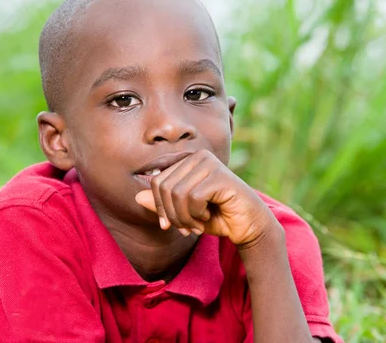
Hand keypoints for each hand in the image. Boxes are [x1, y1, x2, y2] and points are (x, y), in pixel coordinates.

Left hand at [135, 150, 278, 245]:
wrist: (248, 226)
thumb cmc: (217, 217)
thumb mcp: (183, 213)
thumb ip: (162, 205)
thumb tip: (137, 197)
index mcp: (187, 161)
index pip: (156, 181)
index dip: (159, 207)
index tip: (170, 225)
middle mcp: (198, 157)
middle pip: (164, 187)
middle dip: (171, 214)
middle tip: (185, 228)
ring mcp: (209, 164)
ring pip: (177, 193)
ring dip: (184, 217)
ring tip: (197, 224)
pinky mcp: (219, 175)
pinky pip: (192, 197)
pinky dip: (196, 214)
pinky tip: (207, 217)